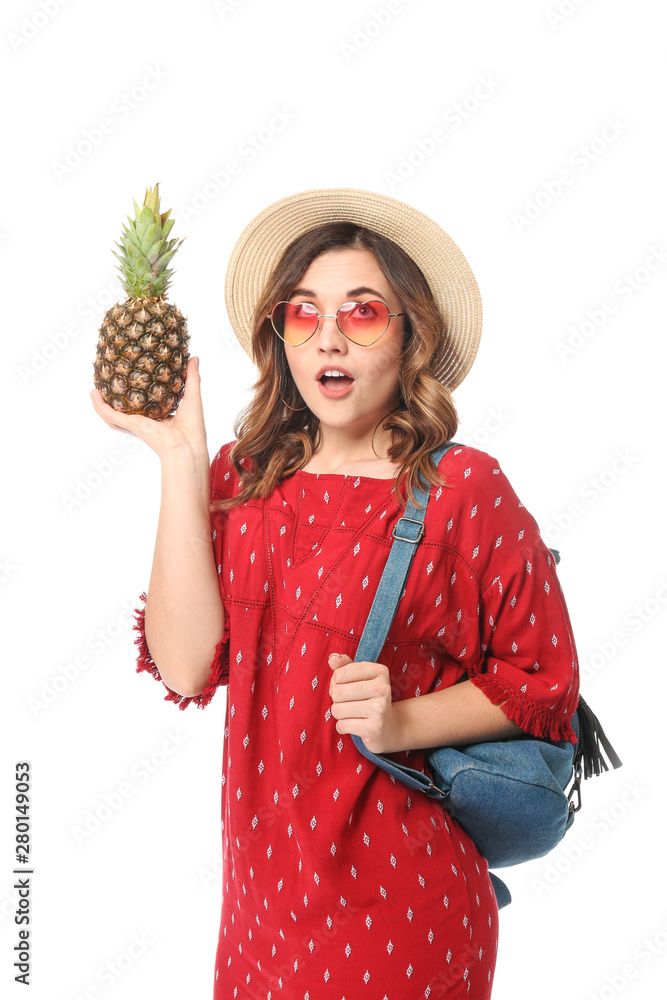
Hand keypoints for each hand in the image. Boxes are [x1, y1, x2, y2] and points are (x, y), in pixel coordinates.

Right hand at [90, 356, 207, 460]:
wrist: (188, 443)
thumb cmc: (193, 426)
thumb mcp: (192, 396)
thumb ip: (192, 377)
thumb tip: (193, 357)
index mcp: (159, 418)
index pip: (143, 407)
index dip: (135, 395)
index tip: (129, 382)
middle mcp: (145, 422)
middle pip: (123, 412)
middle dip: (113, 401)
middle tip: (106, 386)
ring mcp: (136, 425)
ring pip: (111, 416)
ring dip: (100, 404)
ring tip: (93, 391)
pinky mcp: (130, 425)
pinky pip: (110, 415)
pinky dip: (99, 406)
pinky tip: (93, 394)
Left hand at [328, 653, 402, 753]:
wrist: (389, 726)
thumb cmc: (369, 697)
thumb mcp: (360, 677)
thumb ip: (344, 666)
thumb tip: (332, 658)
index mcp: (379, 670)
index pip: (339, 674)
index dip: (336, 682)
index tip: (346, 687)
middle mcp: (382, 688)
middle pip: (337, 692)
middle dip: (337, 700)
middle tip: (349, 702)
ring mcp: (380, 709)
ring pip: (337, 710)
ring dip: (339, 714)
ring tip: (352, 714)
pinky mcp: (374, 728)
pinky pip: (342, 725)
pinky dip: (343, 727)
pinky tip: (355, 725)